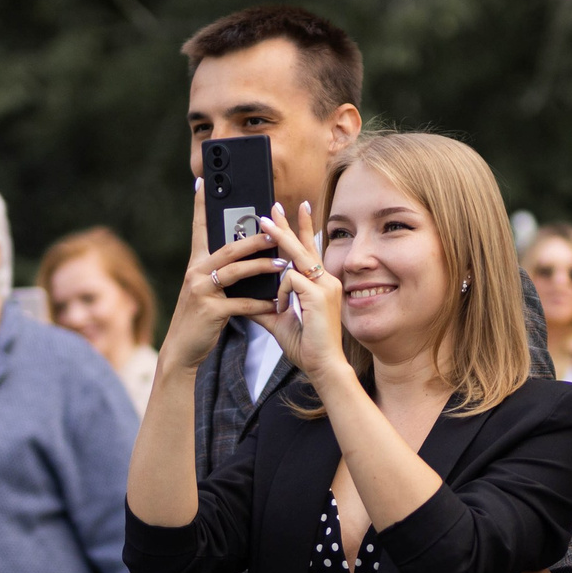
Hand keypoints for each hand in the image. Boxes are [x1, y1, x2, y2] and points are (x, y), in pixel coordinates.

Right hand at [161, 181, 281, 368]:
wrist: (183, 348)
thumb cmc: (201, 317)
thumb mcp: (207, 289)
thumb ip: (221, 271)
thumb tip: (245, 253)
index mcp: (196, 263)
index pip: (198, 228)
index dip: (199, 205)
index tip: (203, 182)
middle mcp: (195, 272)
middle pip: (229, 248)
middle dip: (255, 239)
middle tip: (276, 230)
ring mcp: (201, 291)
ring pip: (236, 272)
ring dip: (262, 267)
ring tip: (283, 264)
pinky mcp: (210, 311)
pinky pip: (241, 303)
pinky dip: (261, 304)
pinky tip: (275, 303)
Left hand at [258, 202, 347, 383]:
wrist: (322, 366)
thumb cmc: (307, 346)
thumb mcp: (280, 321)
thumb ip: (265, 307)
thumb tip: (246, 300)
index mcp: (318, 285)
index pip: (307, 252)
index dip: (300, 231)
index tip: (293, 211)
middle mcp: (325, 281)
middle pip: (303, 246)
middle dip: (287, 224)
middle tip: (273, 206)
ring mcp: (325, 286)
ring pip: (296, 257)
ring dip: (279, 241)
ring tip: (263, 221)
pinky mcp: (319, 294)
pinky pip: (291, 280)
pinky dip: (281, 292)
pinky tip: (283, 308)